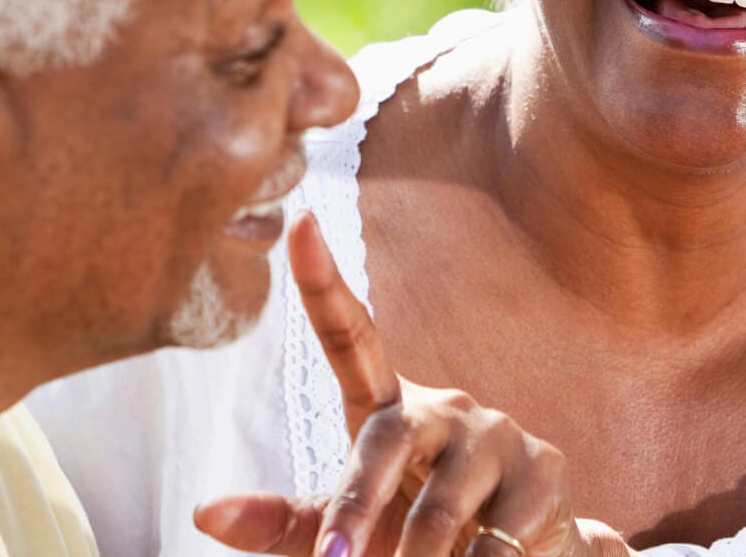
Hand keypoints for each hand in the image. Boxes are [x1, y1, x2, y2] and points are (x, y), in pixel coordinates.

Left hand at [194, 212, 629, 556]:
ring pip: (441, 510)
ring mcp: (498, 436)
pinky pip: (498, 542)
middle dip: (356, 507)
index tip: (299, 221)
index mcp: (388, 409)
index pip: (351, 334)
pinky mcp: (544, 475)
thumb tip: (200, 513)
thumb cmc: (416, 535)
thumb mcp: (353, 528)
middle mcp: (443, 407)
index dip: (323, 280)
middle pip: (385, 443)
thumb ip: (284, 521)